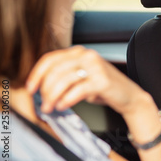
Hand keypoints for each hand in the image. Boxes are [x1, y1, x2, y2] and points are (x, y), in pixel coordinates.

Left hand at [26, 46, 145, 114]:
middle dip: (45, 90)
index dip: (37, 74)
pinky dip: (66, 100)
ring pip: (64, 80)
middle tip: (43, 104)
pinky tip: (63, 106)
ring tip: (51, 108)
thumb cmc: (104, 88)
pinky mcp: (102, 80)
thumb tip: (40, 85)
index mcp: (81, 53)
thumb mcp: (82, 77)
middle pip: (55, 70)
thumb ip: (65, 75)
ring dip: (53, 97)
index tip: (31, 88)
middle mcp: (88, 56)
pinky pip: (77, 90)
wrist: (129, 96)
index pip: (51, 59)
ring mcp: (96, 67)